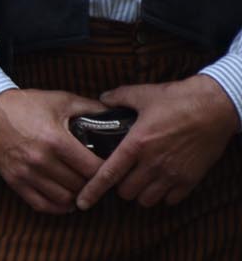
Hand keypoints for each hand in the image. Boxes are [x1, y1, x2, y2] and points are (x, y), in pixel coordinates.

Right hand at [0, 87, 108, 212]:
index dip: (107, 170)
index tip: (110, 168)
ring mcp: (26, 173)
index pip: (93, 169)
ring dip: (76, 195)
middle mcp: (41, 160)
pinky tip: (64, 199)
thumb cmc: (24, 104)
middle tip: (97, 178)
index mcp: (56, 140)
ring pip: (64, 199)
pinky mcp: (14, 181)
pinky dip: (57, 207)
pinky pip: (42, 205)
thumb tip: (116, 113)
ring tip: (80, 186)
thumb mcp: (58, 100)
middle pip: (80, 186)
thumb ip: (89, 107)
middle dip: (92, 182)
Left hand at [77, 76, 238, 209]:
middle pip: (126, 192)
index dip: (93, 191)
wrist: (214, 108)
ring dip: (140, 193)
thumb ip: (117, 98)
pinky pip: (171, 200)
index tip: (82, 202)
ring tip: (140, 180)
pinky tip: (160, 183)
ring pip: (147, 200)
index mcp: (136, 144)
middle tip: (121, 176)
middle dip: (119, 187)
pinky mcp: (190, 180)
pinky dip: (163, 196)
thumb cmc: (177, 99)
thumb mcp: (142, 94)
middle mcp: (153, 163)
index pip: (108, 174)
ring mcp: (173, 174)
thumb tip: (102, 100)